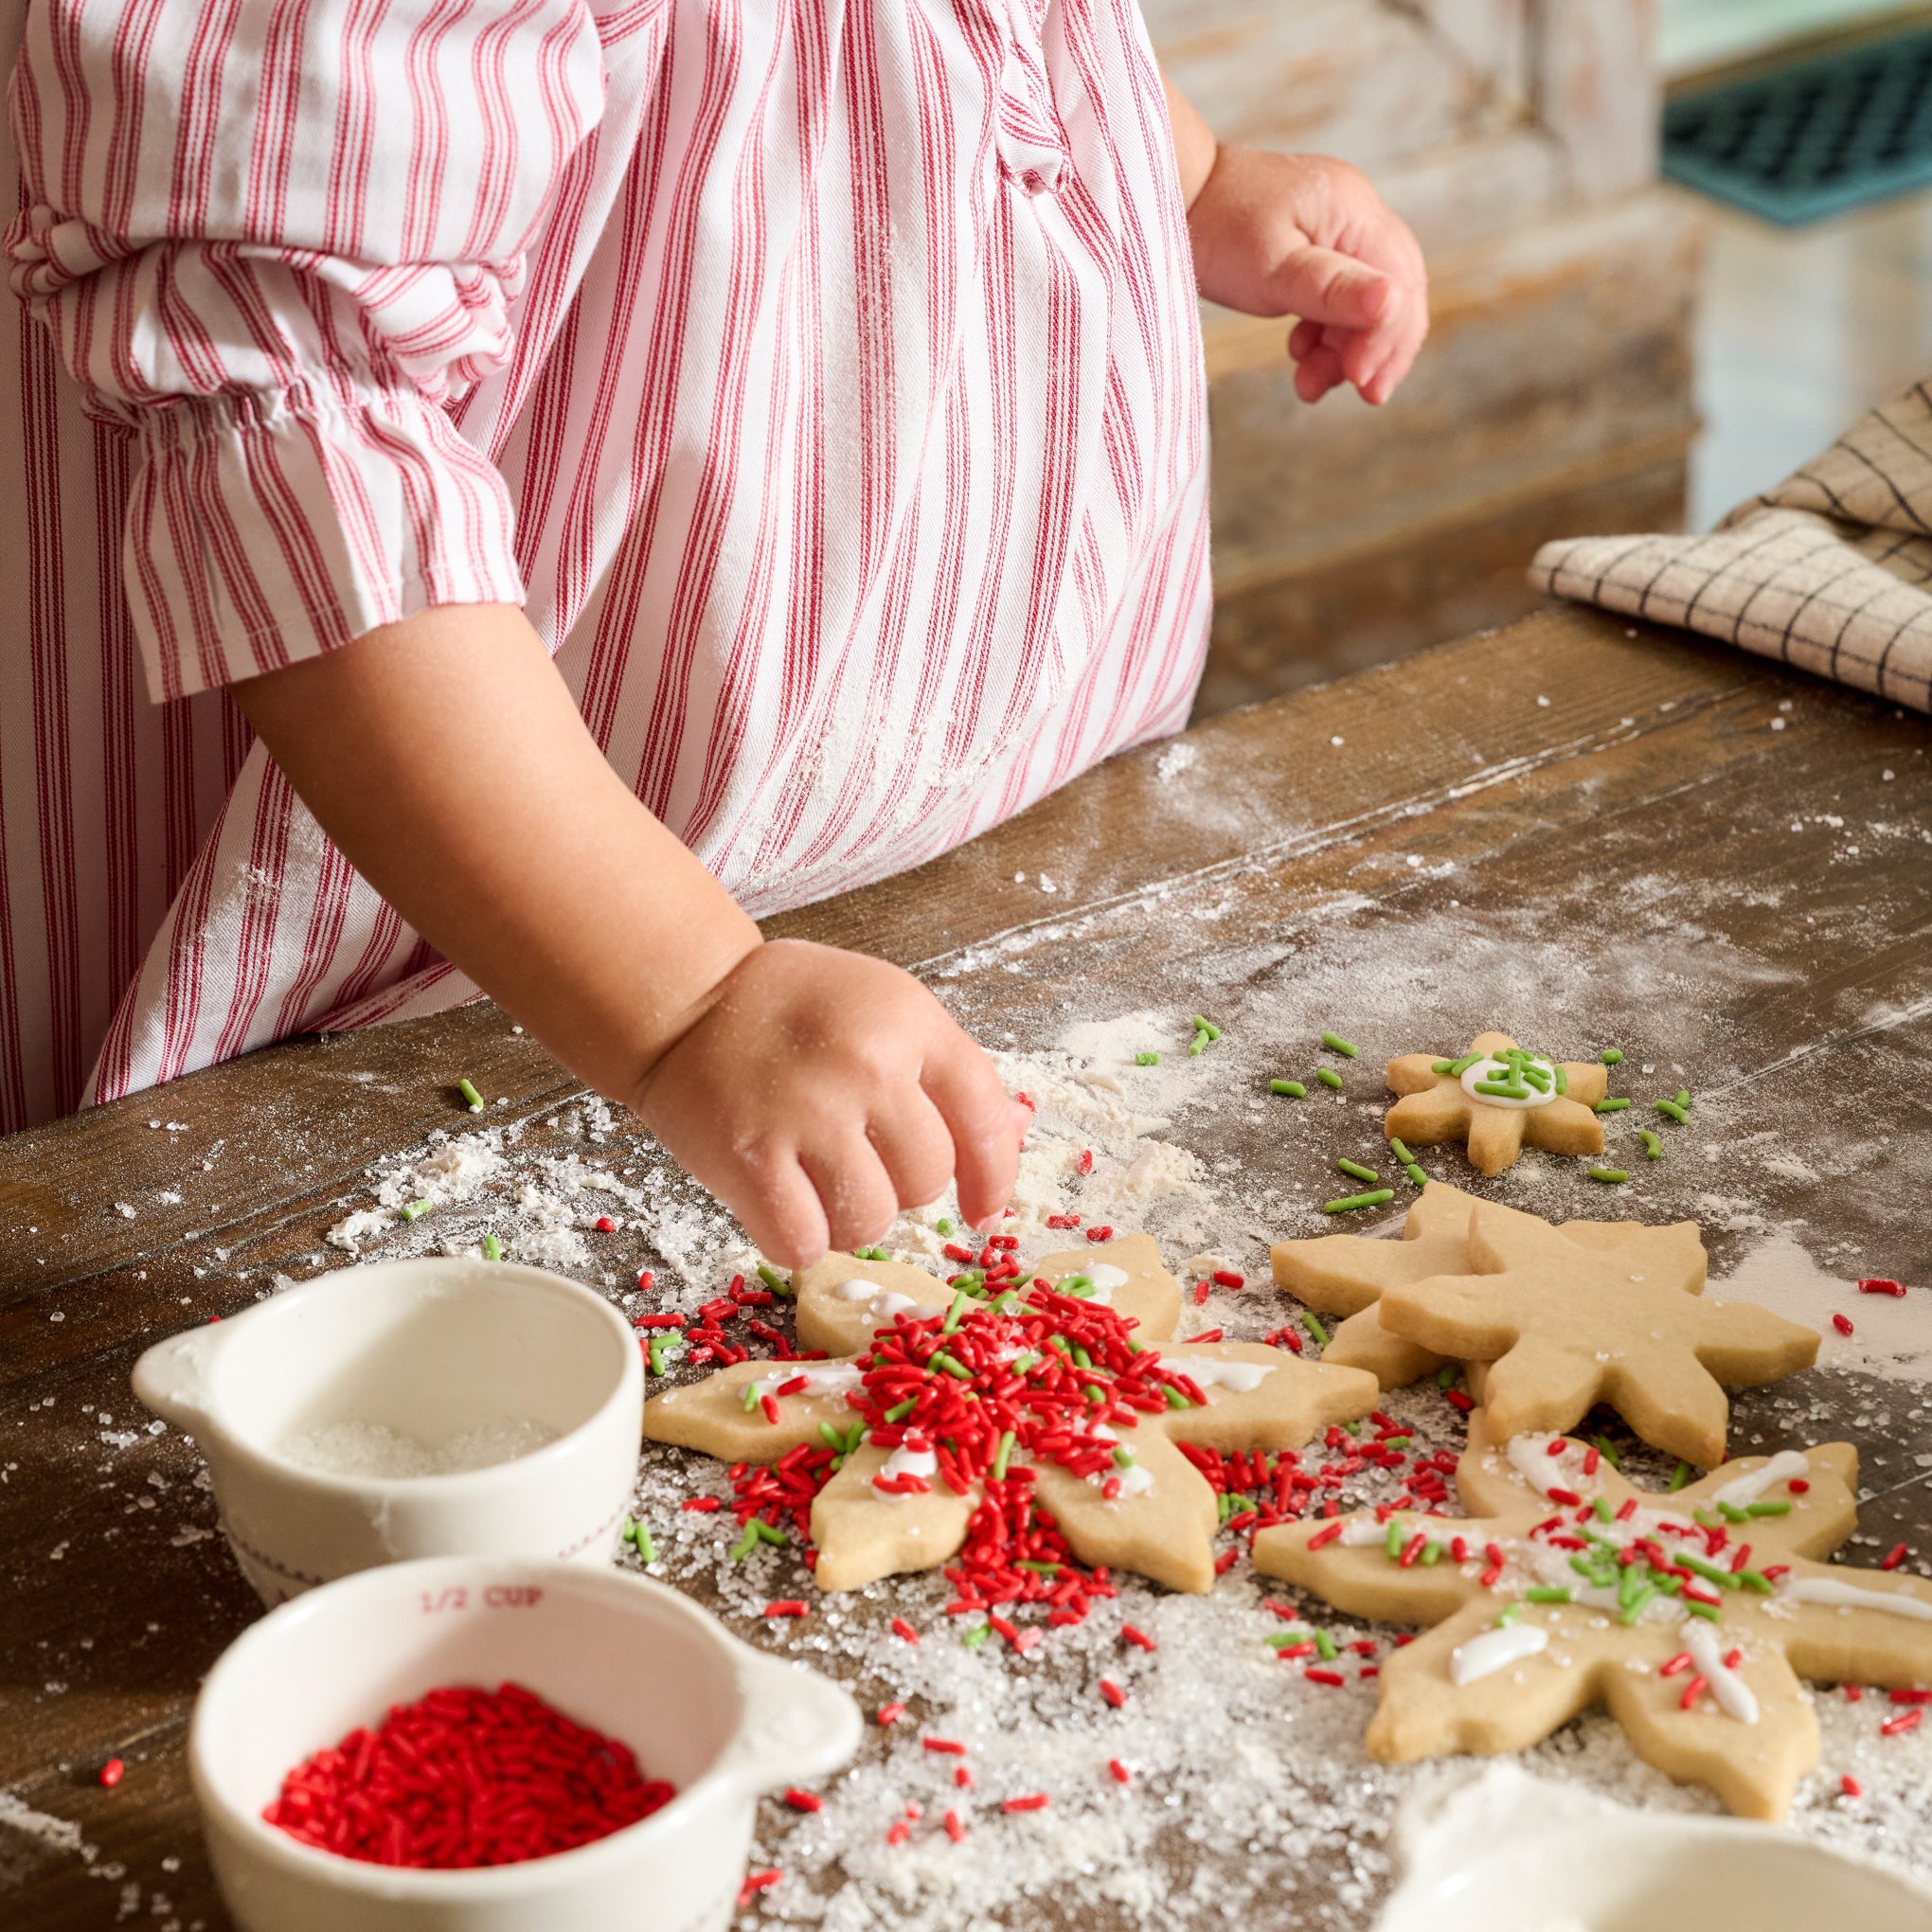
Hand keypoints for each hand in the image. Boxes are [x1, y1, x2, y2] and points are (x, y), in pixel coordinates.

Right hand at [629, 939, 1027, 1267]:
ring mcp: (806, 1112)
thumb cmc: (794, 1010)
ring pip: (869, 1222)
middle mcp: (865, 1065)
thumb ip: (950, 1073)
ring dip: (848, 1220)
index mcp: (910, 1022)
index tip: (981, 1207)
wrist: (686, 1001)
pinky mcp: (748, 1157)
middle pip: (926, 1181)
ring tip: (818, 1180)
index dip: (992, 1176)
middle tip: (857, 1158)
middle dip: (900, 1186)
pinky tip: (784, 1203)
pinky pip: (803, 1242)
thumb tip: (1017, 1133)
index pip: (985, 1119)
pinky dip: (797, 1238)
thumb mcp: (887, 1009)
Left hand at [1187, 148, 1427, 406]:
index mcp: (1354, 212)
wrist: (1170, 197)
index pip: (1400, 284)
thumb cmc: (1216, 228)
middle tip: (1358, 394)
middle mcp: (1356, 215)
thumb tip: (1391, 304)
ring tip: (1310, 383)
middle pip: (1395, 294)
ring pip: (1367, 302)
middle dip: (1376, 350)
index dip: (1388, 340)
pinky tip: (1301, 354)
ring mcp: (1337, 230)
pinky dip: (1326, 335)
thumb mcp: (1272, 269)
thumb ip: (1332, 288)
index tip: (1362, 383)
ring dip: (1346, 350)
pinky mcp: (1316, 247)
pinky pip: (1339, 299)